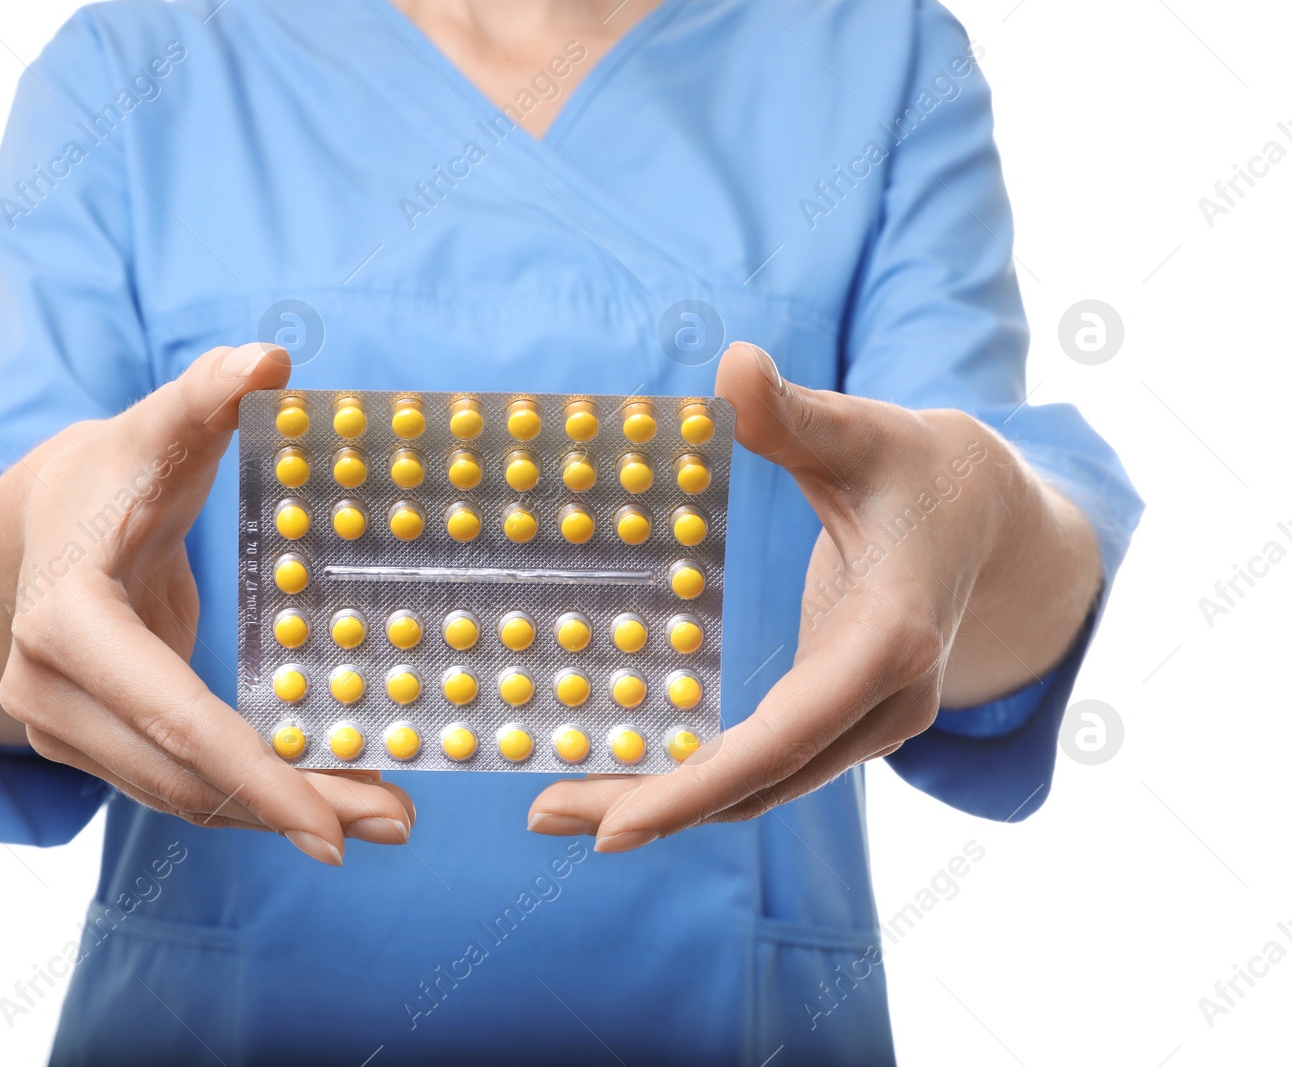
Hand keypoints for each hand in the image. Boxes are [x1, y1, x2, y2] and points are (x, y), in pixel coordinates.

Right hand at [0, 343, 413, 864]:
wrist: (44, 520)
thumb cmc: (115, 470)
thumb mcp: (159, 429)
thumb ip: (209, 395)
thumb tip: (269, 355)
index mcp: (65, 621)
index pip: (176, 717)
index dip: (260, 774)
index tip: (336, 824)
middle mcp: (47, 690)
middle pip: (187, 775)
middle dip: (292, 806)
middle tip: (393, 825)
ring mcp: (59, 726)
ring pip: (181, 796)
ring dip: (278, 815)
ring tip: (379, 819)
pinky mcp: (84, 743)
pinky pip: (174, 784)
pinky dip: (248, 797)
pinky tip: (322, 797)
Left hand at [527, 342, 1099, 850]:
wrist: (986, 516)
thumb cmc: (916, 467)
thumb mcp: (860, 432)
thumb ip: (793, 414)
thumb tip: (735, 365)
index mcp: (891, 640)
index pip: (784, 736)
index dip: (698, 786)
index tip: (616, 825)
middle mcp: (889, 703)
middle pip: (760, 782)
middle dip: (653, 807)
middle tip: (546, 815)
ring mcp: (874, 723)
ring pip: (762, 788)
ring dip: (667, 803)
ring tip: (563, 804)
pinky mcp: (850, 722)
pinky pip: (768, 767)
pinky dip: (699, 779)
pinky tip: (628, 772)